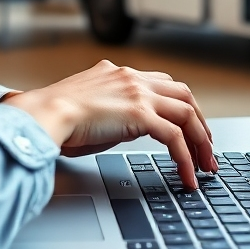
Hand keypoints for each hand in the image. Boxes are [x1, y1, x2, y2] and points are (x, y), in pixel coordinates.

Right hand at [4, 59, 215, 187]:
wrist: (43, 114)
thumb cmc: (55, 116)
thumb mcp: (88, 106)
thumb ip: (111, 112)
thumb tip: (122, 129)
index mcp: (119, 73)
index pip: (163, 84)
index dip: (182, 107)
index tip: (189, 127)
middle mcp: (132, 78)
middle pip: (184, 96)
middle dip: (201, 124)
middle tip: (206, 149)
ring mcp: (138, 93)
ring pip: (187, 114)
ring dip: (201, 142)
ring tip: (205, 166)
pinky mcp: (139, 114)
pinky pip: (175, 137)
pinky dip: (186, 157)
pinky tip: (187, 175)